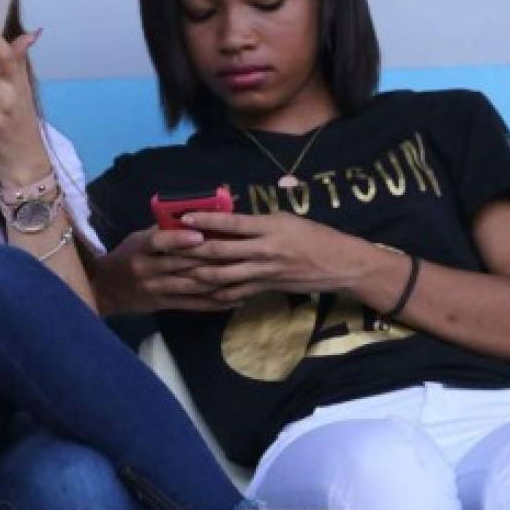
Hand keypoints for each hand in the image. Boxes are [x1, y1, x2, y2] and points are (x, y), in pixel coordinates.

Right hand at [96, 227, 236, 313]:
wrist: (106, 290)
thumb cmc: (126, 257)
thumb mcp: (137, 240)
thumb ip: (163, 231)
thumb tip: (195, 217)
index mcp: (140, 249)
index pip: (158, 242)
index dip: (179, 239)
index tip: (200, 235)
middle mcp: (147, 269)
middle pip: (181, 264)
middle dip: (210, 257)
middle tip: (237, 251)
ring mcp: (156, 289)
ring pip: (191, 285)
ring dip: (218, 280)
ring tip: (242, 273)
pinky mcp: (164, 305)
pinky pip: (193, 304)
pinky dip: (215, 302)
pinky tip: (234, 298)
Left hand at [175, 211, 371, 306]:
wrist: (339, 264)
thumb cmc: (314, 236)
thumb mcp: (285, 220)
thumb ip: (256, 221)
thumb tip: (227, 219)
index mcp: (269, 227)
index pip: (231, 223)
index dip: (205, 220)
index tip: (184, 216)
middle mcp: (264, 250)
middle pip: (220, 251)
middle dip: (192, 250)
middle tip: (170, 247)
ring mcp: (263, 272)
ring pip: (222, 275)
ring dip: (197, 273)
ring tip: (177, 270)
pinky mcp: (265, 288)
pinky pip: (235, 292)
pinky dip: (216, 293)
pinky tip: (200, 291)